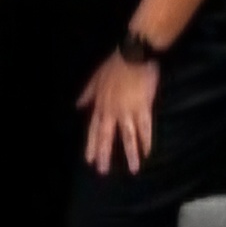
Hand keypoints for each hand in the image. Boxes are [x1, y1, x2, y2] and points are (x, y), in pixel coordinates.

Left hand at [78, 51, 159, 173]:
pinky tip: (148, 152)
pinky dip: (147, 140)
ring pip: (128, 136)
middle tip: (103, 171)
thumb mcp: (95, 78)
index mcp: (100, 104)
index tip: (89, 160)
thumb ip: (87, 94)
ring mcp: (128, 111)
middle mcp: (112, 111)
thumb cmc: (115, 64)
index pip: (93, 129)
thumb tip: (77, 106)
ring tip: (132, 170)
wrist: (134, 55)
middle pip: (107, 136)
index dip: (91, 144)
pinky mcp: (143, 108)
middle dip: (105, 154)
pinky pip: (145, 127)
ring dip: (130, 154)